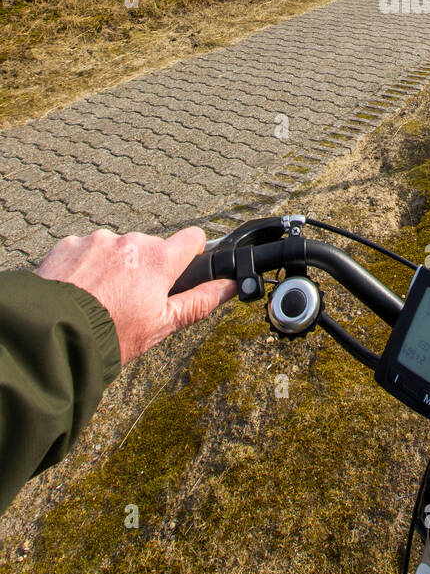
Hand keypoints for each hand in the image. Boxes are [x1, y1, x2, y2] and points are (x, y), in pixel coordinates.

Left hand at [35, 227, 236, 365]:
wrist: (54, 334)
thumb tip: (231, 286)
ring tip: (98, 299)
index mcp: (159, 259)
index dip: (190, 254)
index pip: (192, 237)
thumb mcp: (161, 325)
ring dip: (113, 266)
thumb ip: (199, 301)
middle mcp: (131, 240)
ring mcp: (98, 240)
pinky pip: (85, 250)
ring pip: (116, 249)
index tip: (181, 270)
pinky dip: (84, 267)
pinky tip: (77, 292)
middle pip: (150, 247)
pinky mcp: (69, 244)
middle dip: (144, 268)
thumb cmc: (110, 335)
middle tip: (130, 301)